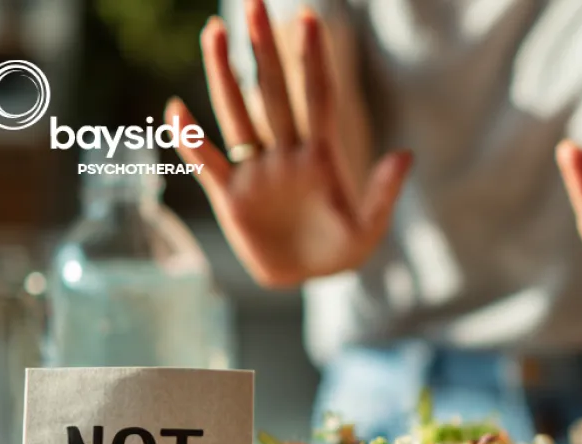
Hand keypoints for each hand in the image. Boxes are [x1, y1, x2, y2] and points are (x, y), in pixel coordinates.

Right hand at [168, 0, 410, 287]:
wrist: (305, 279)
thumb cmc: (339, 252)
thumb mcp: (367, 229)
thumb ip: (382, 193)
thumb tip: (405, 154)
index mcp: (321, 157)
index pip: (317, 98)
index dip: (313, 60)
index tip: (310, 19)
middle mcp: (285, 154)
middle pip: (274, 93)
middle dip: (265, 50)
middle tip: (255, 2)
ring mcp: (256, 171)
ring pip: (237, 114)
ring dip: (225, 76)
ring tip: (215, 32)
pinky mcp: (232, 196)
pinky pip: (206, 161)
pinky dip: (189, 139)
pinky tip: (176, 109)